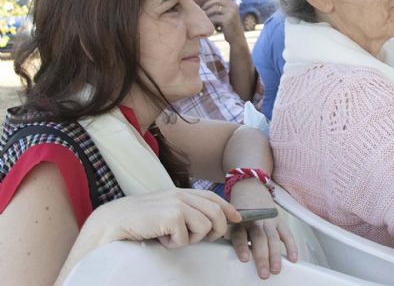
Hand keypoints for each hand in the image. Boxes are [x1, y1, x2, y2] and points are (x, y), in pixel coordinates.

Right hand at [91, 188, 240, 248]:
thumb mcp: (165, 212)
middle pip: (217, 213)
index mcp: (181, 193)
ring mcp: (178, 204)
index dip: (228, 208)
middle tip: (198, 239)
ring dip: (191, 239)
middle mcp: (182, 195)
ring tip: (172, 238)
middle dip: (216, 231)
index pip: (213, 198)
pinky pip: (187, 238)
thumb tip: (209, 222)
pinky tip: (161, 238)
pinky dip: (175, 244)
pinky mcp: (173, 216)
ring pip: (206, 227)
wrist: (113, 222)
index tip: (237, 218)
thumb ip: (185, 212)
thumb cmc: (139, 221)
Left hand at [201, 0, 243, 42]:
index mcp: (233, 4)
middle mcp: (233, 6)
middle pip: (216, 1)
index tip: (205, 7)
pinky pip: (214, 18)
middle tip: (202, 12)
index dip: (211, 1)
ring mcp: (231, 13)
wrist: (237, 39)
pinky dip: (211, 22)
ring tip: (209, 21)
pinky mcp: (227, 20)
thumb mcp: (227, 15)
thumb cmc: (229, 27)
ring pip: (214, 9)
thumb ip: (220, 7)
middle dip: (207, 5)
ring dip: (208, 15)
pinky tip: (214, 28)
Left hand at [229, 214, 297, 278]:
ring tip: (276, 269)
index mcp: (240, 220)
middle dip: (262, 257)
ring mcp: (269, 220)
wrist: (250, 188)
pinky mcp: (279, 220)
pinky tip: (292, 258)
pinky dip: (291, 246)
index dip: (242, 247)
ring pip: (273, 238)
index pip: (240, 234)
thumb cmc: (240, 209)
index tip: (244, 259)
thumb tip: (224, 254)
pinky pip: (287, 234)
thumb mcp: (230, 219)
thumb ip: (229, 235)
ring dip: (275, 255)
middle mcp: (255, 220)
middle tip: (263, 272)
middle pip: (259, 238)